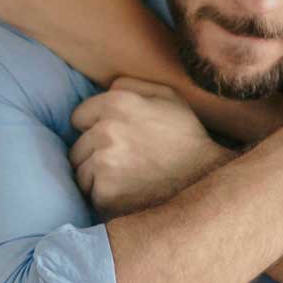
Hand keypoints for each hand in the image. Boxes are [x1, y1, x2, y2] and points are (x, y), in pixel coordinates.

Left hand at [70, 79, 231, 217]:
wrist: (204, 180)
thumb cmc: (187, 138)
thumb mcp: (169, 97)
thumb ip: (132, 85)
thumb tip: (105, 88)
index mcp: (117, 103)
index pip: (79, 117)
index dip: (94, 128)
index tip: (112, 138)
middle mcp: (105, 131)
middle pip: (78, 147)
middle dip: (94, 154)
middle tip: (123, 162)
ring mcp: (103, 163)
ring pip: (81, 172)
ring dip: (96, 177)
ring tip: (126, 179)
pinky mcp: (105, 192)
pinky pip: (92, 194)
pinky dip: (105, 198)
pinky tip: (128, 194)